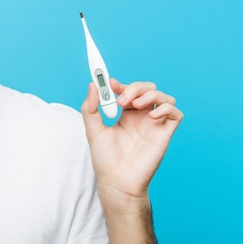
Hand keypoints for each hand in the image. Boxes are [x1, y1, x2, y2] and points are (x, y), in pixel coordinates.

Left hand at [81, 79, 182, 203]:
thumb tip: (92, 85)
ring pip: (164, 97)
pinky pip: (176, 114)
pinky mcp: (164, 134)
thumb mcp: (93, 129)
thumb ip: (90, 107)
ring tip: (135, 105)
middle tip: (121, 100)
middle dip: (135, 87)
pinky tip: (151, 116)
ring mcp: (154, 124)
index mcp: (125, 114)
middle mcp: (141, 117)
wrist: (117, 181)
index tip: (110, 83)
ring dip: (151, 94)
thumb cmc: (105, 159)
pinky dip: (166, 108)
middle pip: (148, 89)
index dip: (121, 84)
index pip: (129, 89)